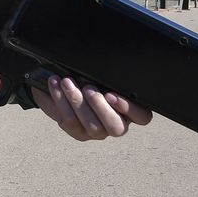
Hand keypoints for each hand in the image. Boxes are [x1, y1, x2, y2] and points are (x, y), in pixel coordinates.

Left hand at [33, 73, 153, 140]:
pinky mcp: (78, 133)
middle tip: (87, 88)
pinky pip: (70, 123)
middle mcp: (117, 124)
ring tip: (66, 82)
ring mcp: (98, 132)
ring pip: (92, 126)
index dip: (129, 108)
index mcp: (131, 110)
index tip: (111, 94)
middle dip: (99, 106)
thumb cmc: (91, 78)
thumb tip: (111, 64)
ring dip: (76, 102)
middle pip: (116, 127)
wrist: (66, 86)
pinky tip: (55, 86)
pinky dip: (60, 102)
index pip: (142, 116)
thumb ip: (107, 75)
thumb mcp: (102, 75)